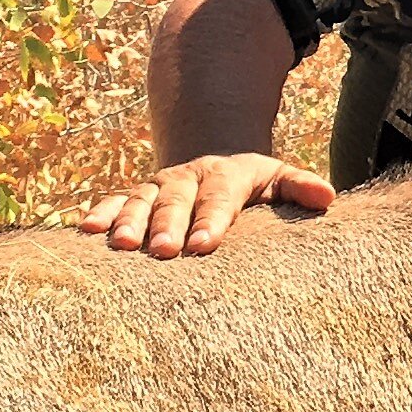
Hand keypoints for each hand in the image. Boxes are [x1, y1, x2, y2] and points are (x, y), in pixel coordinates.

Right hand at [73, 152, 336, 257]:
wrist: (213, 160)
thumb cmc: (253, 185)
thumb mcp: (277, 178)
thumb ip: (299, 186)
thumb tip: (327, 197)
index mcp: (226, 174)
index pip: (219, 198)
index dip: (211, 221)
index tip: (204, 246)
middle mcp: (187, 177)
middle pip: (176, 200)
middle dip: (167, 225)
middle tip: (162, 251)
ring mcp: (158, 185)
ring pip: (140, 200)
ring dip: (128, 221)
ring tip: (121, 246)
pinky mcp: (134, 195)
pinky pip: (113, 202)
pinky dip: (100, 214)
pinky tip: (85, 231)